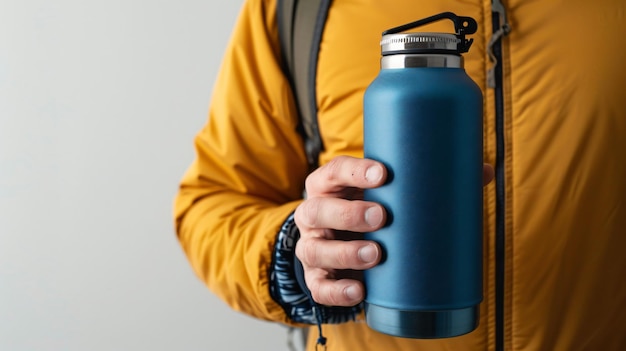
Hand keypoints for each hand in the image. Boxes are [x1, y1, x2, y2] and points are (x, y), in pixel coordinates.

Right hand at [294, 156, 494, 306]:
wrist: (341, 242)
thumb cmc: (369, 209)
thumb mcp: (387, 193)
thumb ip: (429, 182)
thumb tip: (485, 172)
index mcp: (330, 186)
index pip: (335, 171)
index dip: (355, 171)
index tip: (383, 173)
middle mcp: (315, 213)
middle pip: (319, 209)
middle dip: (349, 213)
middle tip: (381, 216)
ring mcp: (313, 246)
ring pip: (316, 249)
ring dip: (345, 252)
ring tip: (375, 254)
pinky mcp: (317, 276)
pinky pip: (320, 286)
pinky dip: (337, 291)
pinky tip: (359, 290)